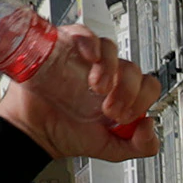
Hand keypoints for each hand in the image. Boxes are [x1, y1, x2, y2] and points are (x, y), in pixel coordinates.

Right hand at [0, 28, 157, 161]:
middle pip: (133, 68)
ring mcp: (86, 61)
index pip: (148, 85)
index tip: (124, 116)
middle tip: (109, 108)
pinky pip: (84, 34)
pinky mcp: (65, 48)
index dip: (142, 100)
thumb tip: (151, 126)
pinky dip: (90, 42)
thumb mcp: (109, 149)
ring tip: (97, 87)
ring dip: (110, 69)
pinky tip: (90, 58)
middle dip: (127, 91)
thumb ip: (138, 146)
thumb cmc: (66, 134)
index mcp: (121, 95)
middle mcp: (107, 75)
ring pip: (111, 49)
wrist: (31, 130)